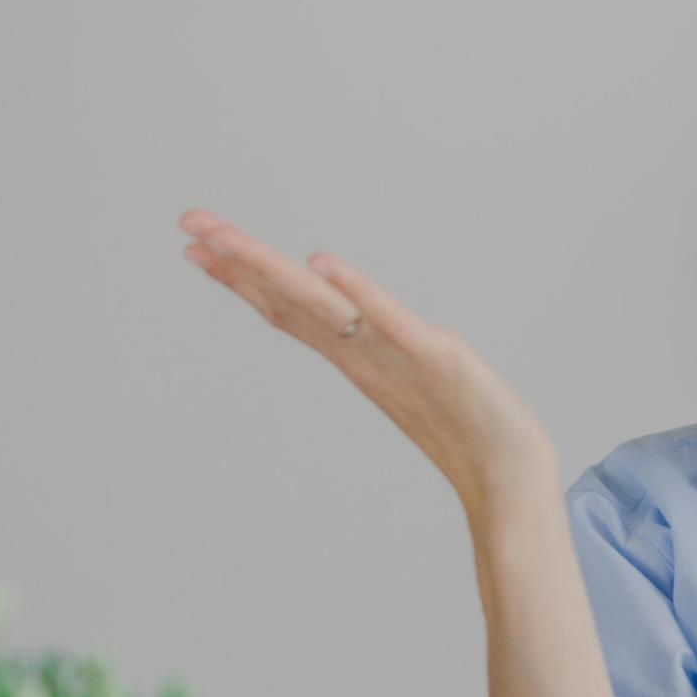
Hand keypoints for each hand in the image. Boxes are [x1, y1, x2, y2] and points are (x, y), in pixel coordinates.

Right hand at [177, 208, 558, 517]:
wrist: (510, 474)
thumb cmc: (468, 430)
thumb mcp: (409, 379)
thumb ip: (378, 353)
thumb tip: (349, 325)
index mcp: (356, 355)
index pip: (287, 307)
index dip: (241, 277)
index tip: (197, 245)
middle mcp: (363, 354)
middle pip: (288, 299)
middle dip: (237, 259)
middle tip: (186, 222)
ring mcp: (394, 356)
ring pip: (322, 305)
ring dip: (272, 269)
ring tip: (226, 237)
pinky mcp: (435, 358)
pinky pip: (388, 321)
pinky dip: (354, 292)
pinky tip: (322, 264)